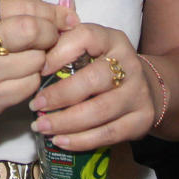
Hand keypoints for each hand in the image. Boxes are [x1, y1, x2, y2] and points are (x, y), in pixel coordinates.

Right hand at [0, 0, 78, 123]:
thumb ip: (22, 12)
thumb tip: (69, 13)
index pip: (25, 7)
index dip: (52, 13)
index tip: (66, 18)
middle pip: (32, 32)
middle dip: (51, 34)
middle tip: (50, 38)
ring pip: (36, 61)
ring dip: (41, 58)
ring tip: (28, 57)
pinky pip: (31, 85)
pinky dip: (32, 78)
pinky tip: (19, 75)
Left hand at [28, 23, 158, 151]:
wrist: (144, 85)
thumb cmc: (103, 64)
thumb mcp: (89, 46)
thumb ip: (65, 42)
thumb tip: (39, 46)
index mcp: (113, 39)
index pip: (85, 37)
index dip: (59, 53)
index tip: (38, 70)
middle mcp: (130, 64)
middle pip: (93, 80)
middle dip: (59, 95)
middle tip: (35, 106)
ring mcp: (138, 93)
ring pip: (100, 111)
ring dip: (66, 122)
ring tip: (42, 126)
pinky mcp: (142, 119)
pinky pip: (109, 134)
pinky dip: (81, 140)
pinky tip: (60, 141)